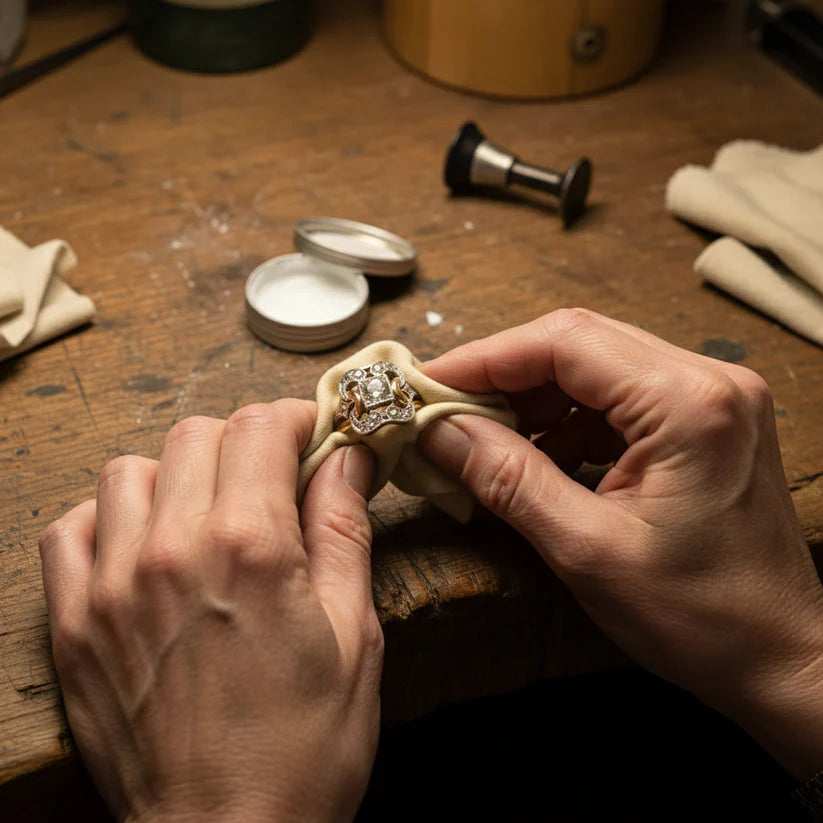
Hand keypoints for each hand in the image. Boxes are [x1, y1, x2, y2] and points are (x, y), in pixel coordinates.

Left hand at [39, 400, 382, 822]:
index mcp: (250, 548)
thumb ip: (345, 530)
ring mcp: (111, 586)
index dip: (297, 419)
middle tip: (272, 480)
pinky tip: (145, 549)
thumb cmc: (304, 748)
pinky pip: (71, 527)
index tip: (314, 437)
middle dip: (244, 442)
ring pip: (132, 469)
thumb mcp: (355, 635)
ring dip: (177, 476)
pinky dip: (109, 519)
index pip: (261, 426)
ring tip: (208, 515)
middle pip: (197, 434)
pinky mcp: (74, 625)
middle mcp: (172, 551)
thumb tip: (350, 458)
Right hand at [419, 308, 822, 779]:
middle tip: (445, 410)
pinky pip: (617, 397)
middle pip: (578, 343)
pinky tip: (536, 456)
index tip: (428, 382)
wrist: (782, 657)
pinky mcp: (703, 419)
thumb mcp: (588, 551)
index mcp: (689, 405)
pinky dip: (566, 420)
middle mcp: (709, 381)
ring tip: (484, 439)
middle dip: (503, 375)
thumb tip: (440, 431)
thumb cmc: (704, 619)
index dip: (484, 357)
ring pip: (594, 366)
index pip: (564, 342)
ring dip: (533, 398)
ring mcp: (711, 396)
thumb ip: (508, 480)